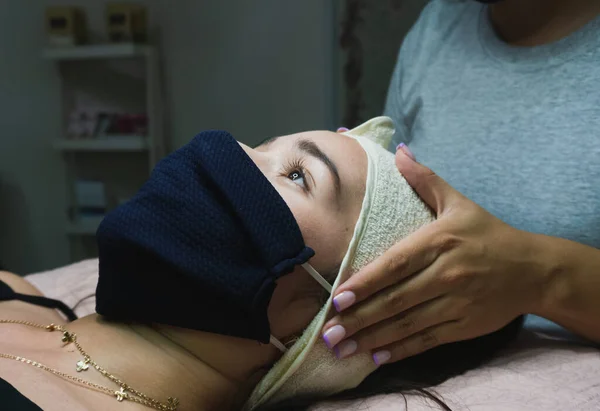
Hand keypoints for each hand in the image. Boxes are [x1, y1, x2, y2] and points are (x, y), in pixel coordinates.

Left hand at [321, 146, 547, 363]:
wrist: (533, 269)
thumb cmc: (488, 233)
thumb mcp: (458, 203)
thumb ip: (425, 179)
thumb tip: (399, 151)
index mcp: (439, 242)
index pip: (394, 265)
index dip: (365, 284)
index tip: (337, 299)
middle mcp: (446, 274)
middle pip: (395, 300)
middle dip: (359, 318)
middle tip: (328, 333)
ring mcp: (456, 303)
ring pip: (407, 324)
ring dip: (372, 338)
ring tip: (342, 349)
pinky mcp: (465, 325)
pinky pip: (427, 340)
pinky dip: (401, 350)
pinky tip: (376, 358)